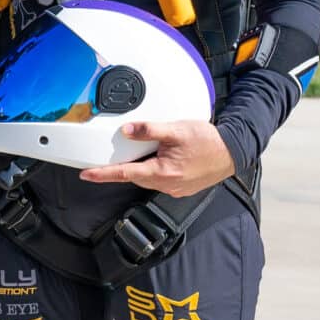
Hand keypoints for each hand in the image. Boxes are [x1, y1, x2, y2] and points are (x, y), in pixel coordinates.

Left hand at [78, 118, 234, 196]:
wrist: (233, 152)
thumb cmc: (208, 141)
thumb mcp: (176, 130)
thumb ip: (150, 130)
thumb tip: (128, 131)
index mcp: (163, 172)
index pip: (125, 174)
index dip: (103, 174)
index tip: (86, 174)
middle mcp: (167, 185)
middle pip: (135, 177)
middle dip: (123, 168)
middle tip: (113, 157)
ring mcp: (175, 189)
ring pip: (148, 179)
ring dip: (141, 168)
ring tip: (145, 153)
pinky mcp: (182, 188)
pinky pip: (160, 181)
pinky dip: (154, 171)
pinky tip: (160, 159)